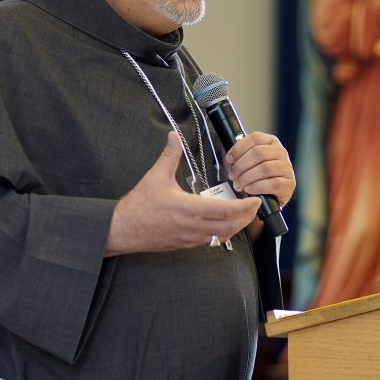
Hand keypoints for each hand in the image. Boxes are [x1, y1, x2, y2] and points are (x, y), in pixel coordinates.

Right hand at [105, 132, 260, 255]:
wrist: (124, 229)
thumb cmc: (140, 205)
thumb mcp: (156, 176)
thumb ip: (169, 155)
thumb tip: (174, 136)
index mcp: (189, 209)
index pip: (226, 211)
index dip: (244, 207)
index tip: (256, 200)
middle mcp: (193, 227)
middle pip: (230, 227)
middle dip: (246, 217)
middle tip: (255, 206)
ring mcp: (190, 238)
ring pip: (222, 236)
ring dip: (236, 226)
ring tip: (243, 214)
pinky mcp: (185, 244)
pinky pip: (210, 240)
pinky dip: (222, 232)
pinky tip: (223, 223)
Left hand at [223, 132, 295, 207]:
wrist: (269, 197)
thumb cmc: (255, 177)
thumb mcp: (247, 162)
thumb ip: (239, 155)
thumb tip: (228, 158)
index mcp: (271, 142)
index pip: (255, 138)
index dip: (239, 148)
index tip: (229, 159)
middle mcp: (281, 152)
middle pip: (259, 153)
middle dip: (241, 166)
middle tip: (232, 176)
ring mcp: (287, 168)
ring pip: (265, 168)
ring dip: (247, 177)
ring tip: (238, 185)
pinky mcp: (289, 184)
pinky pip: (272, 183)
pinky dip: (257, 187)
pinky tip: (249, 189)